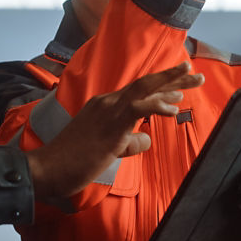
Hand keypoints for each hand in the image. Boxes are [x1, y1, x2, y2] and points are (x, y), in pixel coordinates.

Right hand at [27, 62, 203, 200]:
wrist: (46, 168)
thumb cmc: (71, 161)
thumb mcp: (107, 150)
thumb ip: (128, 141)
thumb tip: (147, 138)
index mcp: (103, 105)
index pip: (137, 91)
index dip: (160, 87)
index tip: (179, 85)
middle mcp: (107, 103)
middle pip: (145, 84)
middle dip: (172, 77)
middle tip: (194, 71)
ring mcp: (108, 112)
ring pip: (145, 90)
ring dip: (172, 83)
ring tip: (194, 78)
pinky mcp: (110, 126)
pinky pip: (138, 110)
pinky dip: (157, 105)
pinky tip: (174, 108)